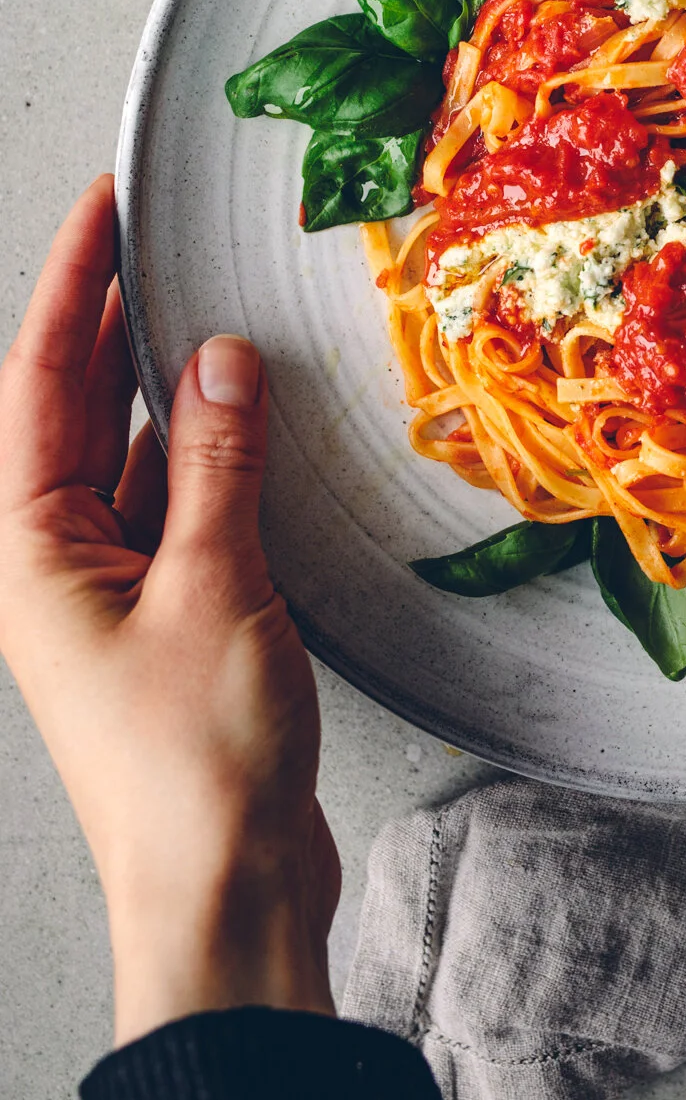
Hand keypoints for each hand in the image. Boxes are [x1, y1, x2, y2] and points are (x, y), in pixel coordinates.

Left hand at [0, 176, 339, 1045]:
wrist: (223, 892)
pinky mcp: (166, 619)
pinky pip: (174, 504)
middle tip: (150, 234)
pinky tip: (241, 416)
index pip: (40, 382)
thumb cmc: (195, 762)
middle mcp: (53, 565)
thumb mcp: (215, 586)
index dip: (74, 284)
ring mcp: (108, 594)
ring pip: (126, 454)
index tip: (102, 207)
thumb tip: (220, 360)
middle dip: (109, 318)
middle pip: (71, 410)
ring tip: (200, 304)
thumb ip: (217, 463)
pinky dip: (204, 451)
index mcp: (29, 553)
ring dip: (163, 383)